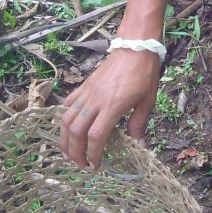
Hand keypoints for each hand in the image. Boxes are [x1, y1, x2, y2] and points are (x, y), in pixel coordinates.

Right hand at [60, 48, 161, 168]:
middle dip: (75, 151)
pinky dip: (64, 118)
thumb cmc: (144, 74)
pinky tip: (68, 128)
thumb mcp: (147, 101)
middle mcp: (95, 100)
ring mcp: (87, 92)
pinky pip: (68, 104)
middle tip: (80, 164)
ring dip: (65, 139)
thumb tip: (138, 145)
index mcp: (113, 105)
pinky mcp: (84, 86)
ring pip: (66, 118)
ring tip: (69, 152)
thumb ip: (139, 124)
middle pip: (76, 130)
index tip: (96, 165)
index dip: (93, 154)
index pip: (96, 136)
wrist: (135, 47)